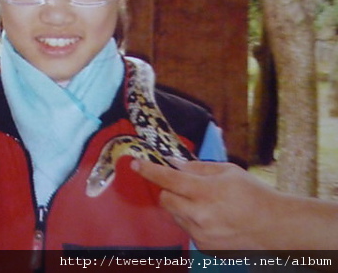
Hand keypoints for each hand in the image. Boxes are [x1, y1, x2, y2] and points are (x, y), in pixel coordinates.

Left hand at [132, 160, 280, 250]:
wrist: (276, 228)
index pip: (168, 179)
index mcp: (206, 192)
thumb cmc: (254, 194)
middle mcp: (199, 215)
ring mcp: (200, 234)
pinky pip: (186, 229)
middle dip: (168, 190)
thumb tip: (173, 163)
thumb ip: (198, 168)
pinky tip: (212, 218)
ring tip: (205, 203)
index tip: (135, 163)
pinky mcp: (203, 247)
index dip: (149, 170)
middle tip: (183, 186)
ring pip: (174, 215)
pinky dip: (191, 220)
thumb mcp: (228, 171)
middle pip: (165, 199)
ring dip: (180, 205)